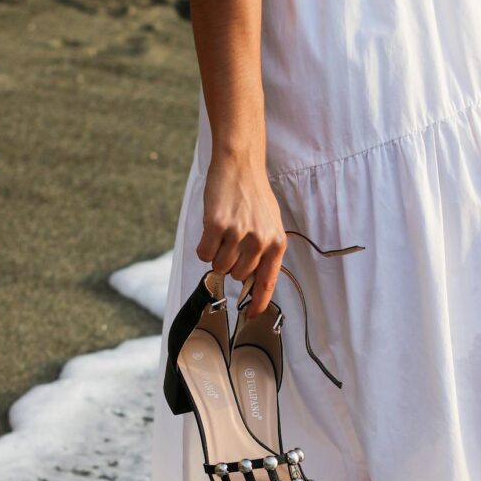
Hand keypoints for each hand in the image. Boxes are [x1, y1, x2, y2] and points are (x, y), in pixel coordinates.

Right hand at [197, 153, 286, 318]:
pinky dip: (204, 246)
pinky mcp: (217, 226)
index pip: (267, 282)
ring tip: (223, 232)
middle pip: (237, 275)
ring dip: (217, 254)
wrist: (240, 165)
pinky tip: (210, 231)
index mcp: (276, 243)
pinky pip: (204, 253)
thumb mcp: (270, 224)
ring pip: (219, 266)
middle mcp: (260, 241)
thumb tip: (253, 280)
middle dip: (231, 263)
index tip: (252, 315)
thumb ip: (265, 251)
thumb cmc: (254, 195)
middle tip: (231, 241)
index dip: (259, 302)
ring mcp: (238, 234)